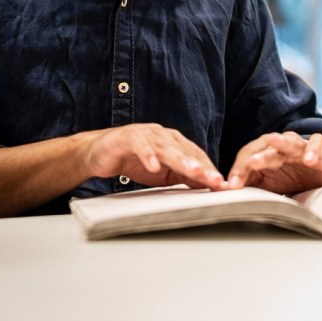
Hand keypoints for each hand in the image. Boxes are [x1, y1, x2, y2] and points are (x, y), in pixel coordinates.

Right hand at [83, 123, 226, 190]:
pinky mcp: (128, 137)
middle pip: (185, 151)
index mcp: (174, 142)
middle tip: (213, 179)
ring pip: (167, 147)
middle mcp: (164, 135)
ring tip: (192, 171)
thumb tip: (206, 186)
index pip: (196, 156)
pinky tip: (154, 167)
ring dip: (180, 160)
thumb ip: (182, 175)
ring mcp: (147, 134)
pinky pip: (141, 146)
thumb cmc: (133, 161)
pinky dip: (148, 156)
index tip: (220, 185)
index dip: (209, 169)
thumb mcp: (162, 172)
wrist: (100, 152)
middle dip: (201, 166)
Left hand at [228, 132, 321, 194]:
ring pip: (289, 140)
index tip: (233, 186)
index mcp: (265, 155)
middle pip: (266, 147)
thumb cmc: (290, 181)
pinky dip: (312, 149)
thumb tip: (225, 191)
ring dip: (282, 142)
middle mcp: (281, 148)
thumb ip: (250, 186)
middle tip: (251, 162)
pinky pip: (317, 142)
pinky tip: (308, 159)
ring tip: (273, 141)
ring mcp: (300, 147)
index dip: (240, 170)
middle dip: (258, 155)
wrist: (319, 181)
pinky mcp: (320, 149)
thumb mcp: (268, 187)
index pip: (248, 156)